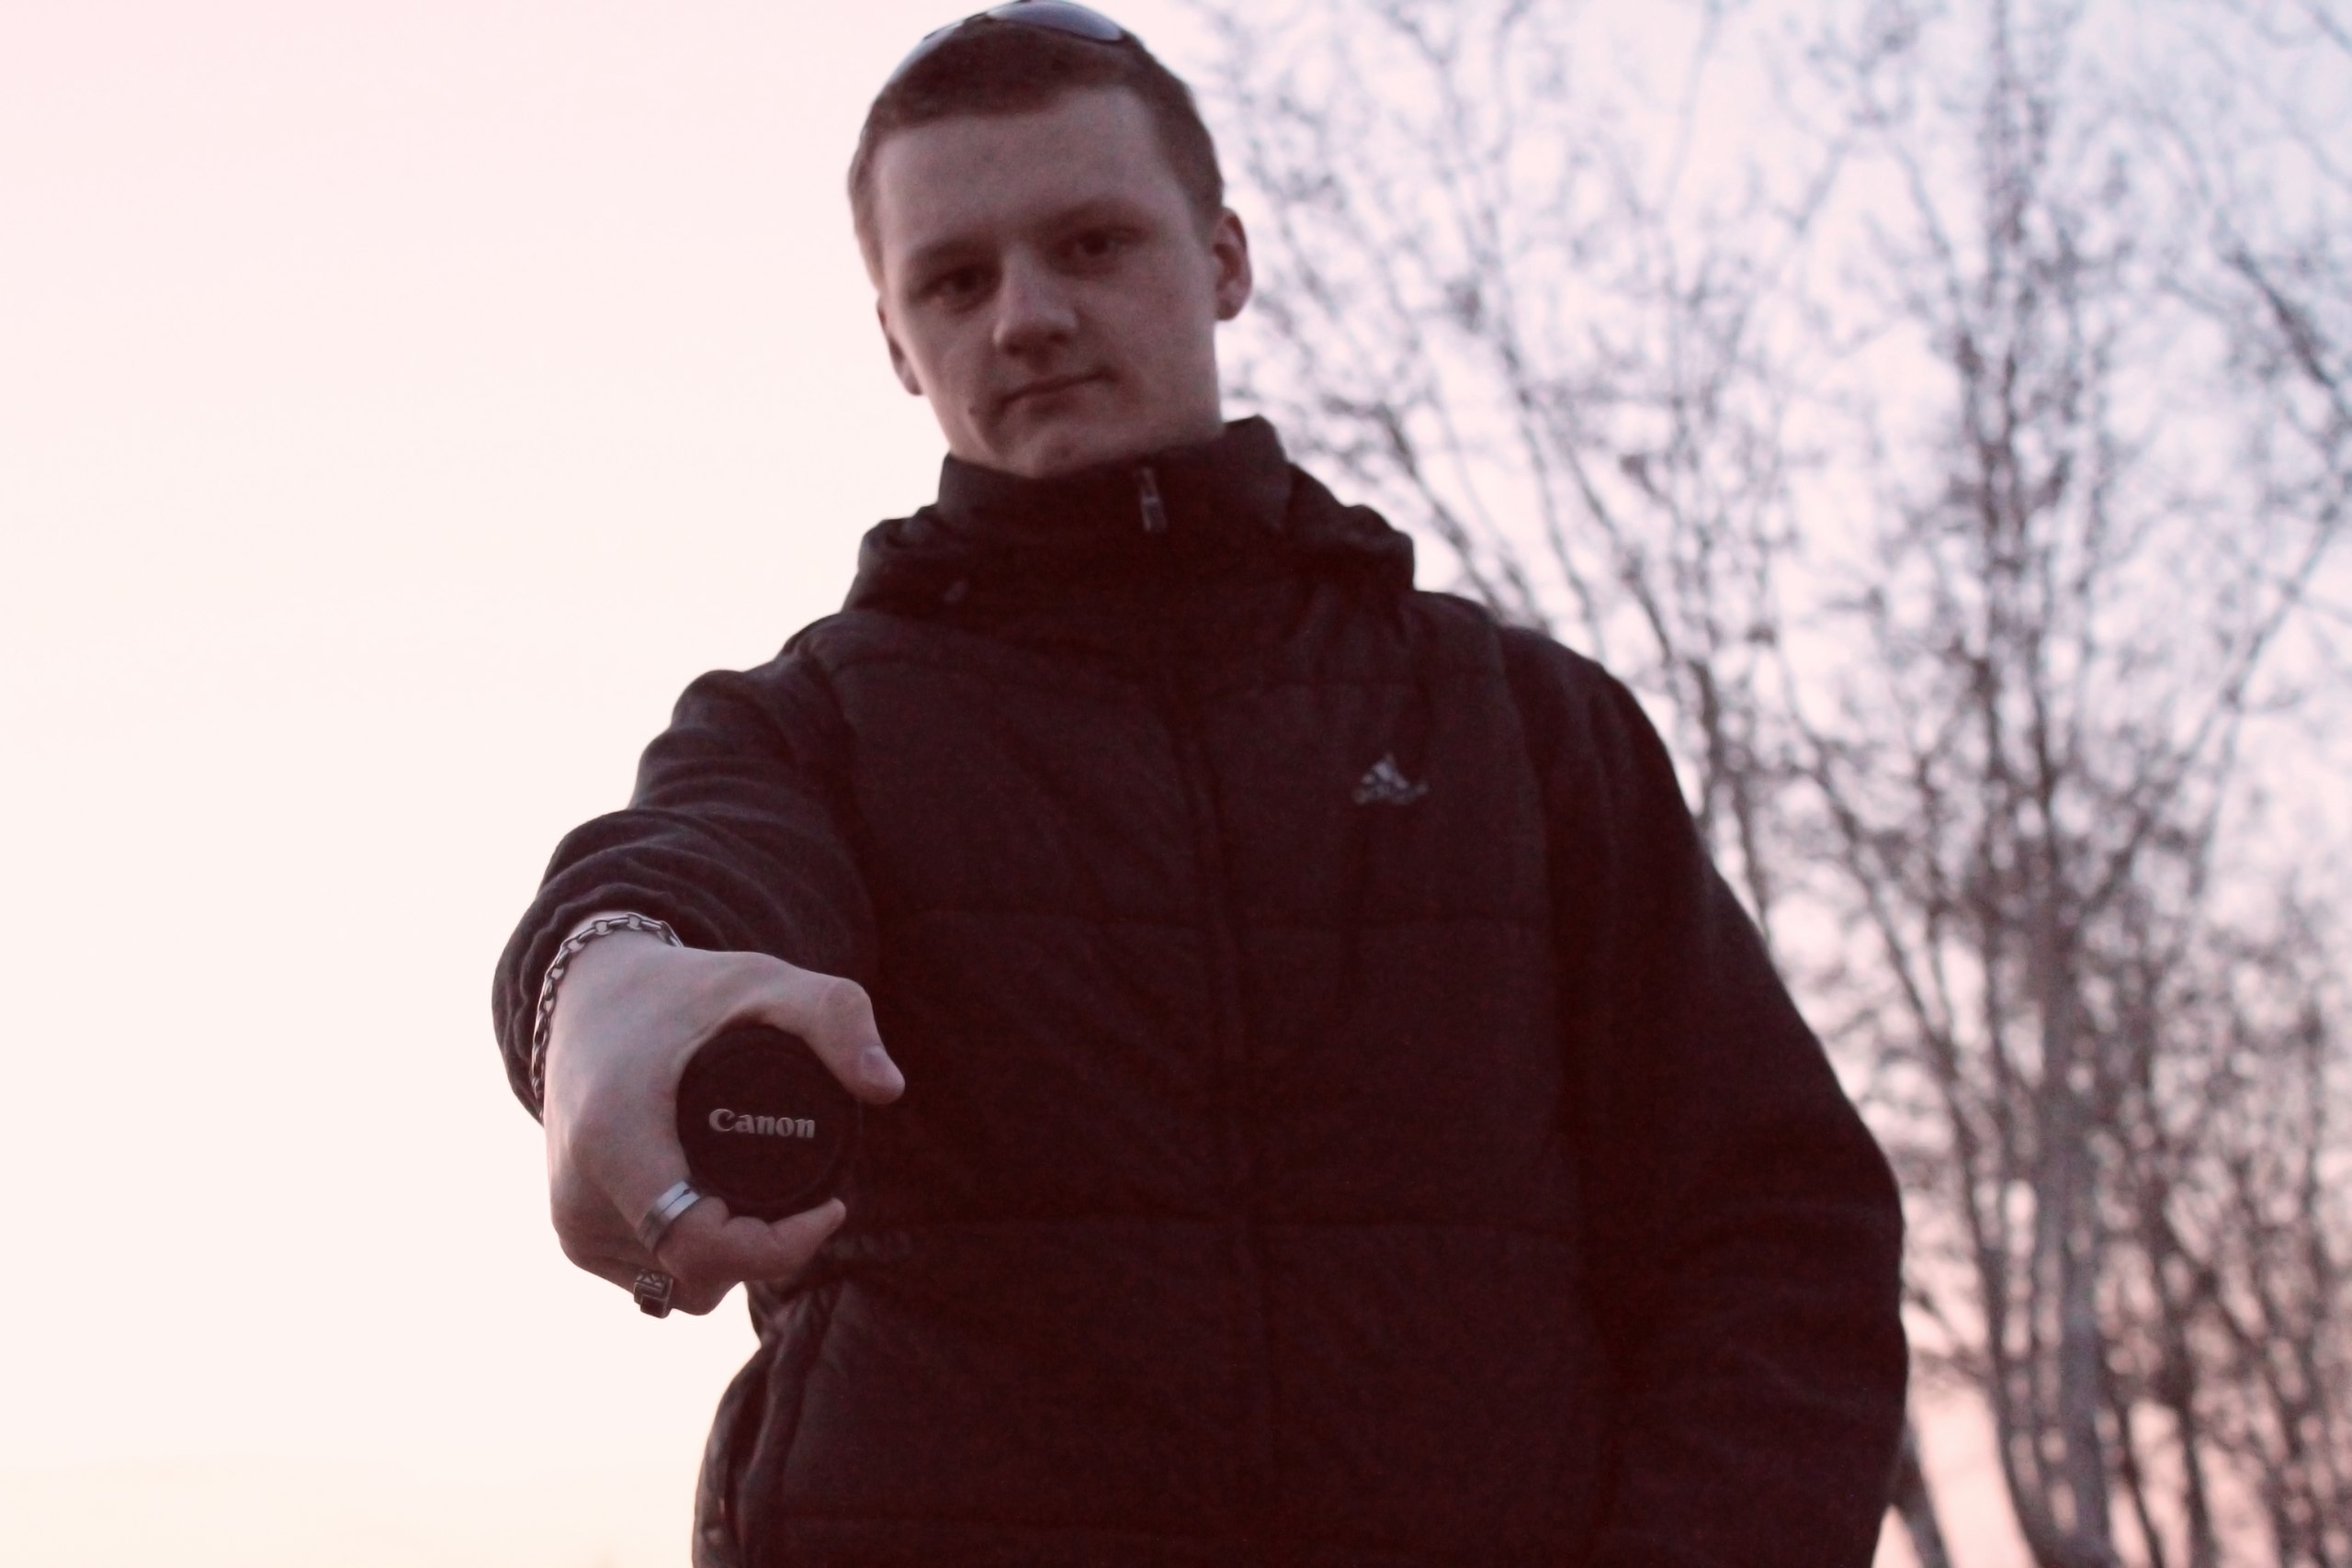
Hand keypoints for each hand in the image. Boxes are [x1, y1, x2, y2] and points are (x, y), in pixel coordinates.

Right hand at [539, 928, 905, 1314]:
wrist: (586, 999)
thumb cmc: (680, 990)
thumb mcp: (763, 981)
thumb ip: (835, 1016)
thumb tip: (889, 1088)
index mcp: (615, 1141)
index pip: (701, 1246)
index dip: (780, 1247)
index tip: (831, 1206)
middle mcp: (580, 1197)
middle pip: (700, 1276)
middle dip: (768, 1248)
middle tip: (804, 1188)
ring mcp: (573, 1226)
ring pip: (681, 1288)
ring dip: (734, 1258)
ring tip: (760, 1189)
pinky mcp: (576, 1239)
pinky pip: (655, 1281)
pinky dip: (701, 1260)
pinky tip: (724, 1208)